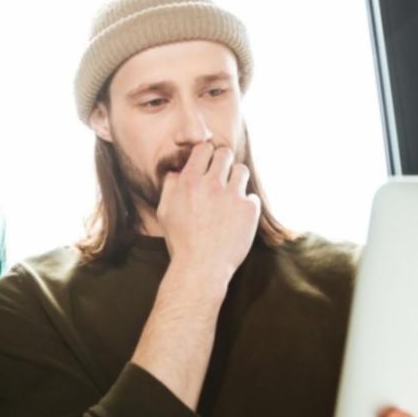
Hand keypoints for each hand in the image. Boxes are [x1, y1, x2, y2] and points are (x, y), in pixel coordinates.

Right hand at [156, 142, 260, 280]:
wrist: (201, 268)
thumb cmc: (180, 242)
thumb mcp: (165, 213)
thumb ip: (170, 187)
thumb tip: (177, 171)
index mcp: (189, 182)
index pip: (203, 149)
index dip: (206, 154)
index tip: (208, 163)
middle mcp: (212, 184)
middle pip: (225, 154)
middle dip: (223, 161)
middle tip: (222, 176)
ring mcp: (233, 196)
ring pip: (241, 170)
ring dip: (236, 179)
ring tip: (231, 194)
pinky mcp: (249, 210)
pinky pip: (252, 196)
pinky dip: (247, 204)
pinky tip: (238, 217)